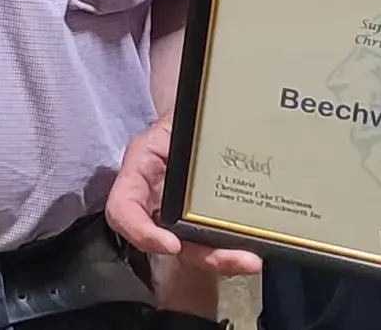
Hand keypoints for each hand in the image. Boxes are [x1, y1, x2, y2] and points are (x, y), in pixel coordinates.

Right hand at [105, 119, 260, 300]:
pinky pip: (214, 242)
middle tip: (241, 260)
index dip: (141, 232)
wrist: (198, 120)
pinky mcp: (203, 223)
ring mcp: (178, 217)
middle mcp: (155, 203)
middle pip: (170, 243)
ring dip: (224, 259)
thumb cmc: (182, 119)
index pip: (122, 211)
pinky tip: (257, 249)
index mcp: (138, 175)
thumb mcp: (172, 119)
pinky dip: (233, 249)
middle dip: (204, 256)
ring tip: (252, 261)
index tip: (172, 245)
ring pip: (195, 249)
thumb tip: (194, 128)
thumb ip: (177, 128)